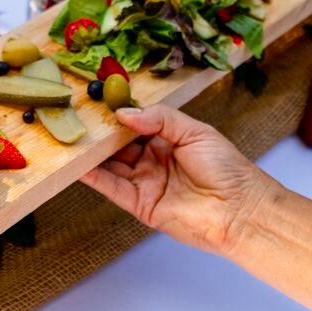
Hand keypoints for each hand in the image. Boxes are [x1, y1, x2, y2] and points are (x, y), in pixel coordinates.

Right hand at [80, 106, 274, 257]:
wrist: (240, 210)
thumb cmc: (226, 168)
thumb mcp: (194, 131)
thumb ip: (159, 118)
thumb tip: (124, 113)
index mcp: (168, 140)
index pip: (135, 124)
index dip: (118, 114)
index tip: (97, 101)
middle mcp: (153, 161)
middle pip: (118, 145)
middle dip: (100, 133)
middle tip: (77, 117)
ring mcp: (145, 183)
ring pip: (110, 165)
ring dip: (91, 154)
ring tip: (70, 137)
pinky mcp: (140, 205)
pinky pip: (112, 188)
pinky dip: (93, 177)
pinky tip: (78, 164)